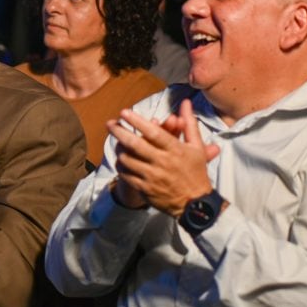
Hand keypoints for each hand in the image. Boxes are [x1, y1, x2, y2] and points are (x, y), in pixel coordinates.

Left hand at [107, 100, 220, 215]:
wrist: (194, 203)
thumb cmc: (195, 171)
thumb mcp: (196, 147)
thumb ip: (189, 123)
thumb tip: (186, 102)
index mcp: (175, 150)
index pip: (153, 133)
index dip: (137, 121)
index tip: (124, 112)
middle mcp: (162, 163)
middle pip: (135, 144)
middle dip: (119, 132)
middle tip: (110, 123)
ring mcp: (152, 177)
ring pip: (127, 159)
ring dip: (119, 149)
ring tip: (117, 142)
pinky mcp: (145, 189)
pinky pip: (126, 175)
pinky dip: (121, 165)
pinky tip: (121, 159)